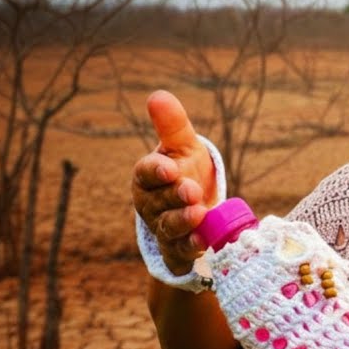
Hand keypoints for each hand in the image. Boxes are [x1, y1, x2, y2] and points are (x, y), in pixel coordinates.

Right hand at [131, 90, 217, 274]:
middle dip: (175, 196)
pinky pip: (179, 253)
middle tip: (191, 190)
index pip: (145, 172)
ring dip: (183, 221)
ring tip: (199, 213)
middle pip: (158, 201)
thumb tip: (158, 96)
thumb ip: (172, 125)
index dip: (156, 171)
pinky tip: (203, 244)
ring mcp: (163, 228)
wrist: (196, 204)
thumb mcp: (183, 145)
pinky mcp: (177, 249)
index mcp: (148, 176)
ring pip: (169, 227)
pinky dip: (189, 250)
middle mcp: (151, 204)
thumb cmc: (185, 169)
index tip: (169, 168)